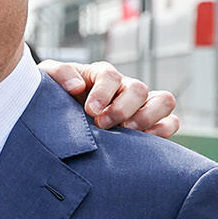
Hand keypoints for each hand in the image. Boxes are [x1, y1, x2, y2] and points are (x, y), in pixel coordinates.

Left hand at [40, 59, 179, 137]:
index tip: (90, 111)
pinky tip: (141, 144)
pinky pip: (170, 122)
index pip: (110, 75)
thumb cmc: (54, 99)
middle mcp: (124, 88)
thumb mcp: (47, 81)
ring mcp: (140, 105)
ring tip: (127, 134)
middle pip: (139, 89)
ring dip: (148, 118)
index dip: (103, 93)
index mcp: (100, 76)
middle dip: (123, 109)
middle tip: (103, 125)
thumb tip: (77, 86)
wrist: (57, 122)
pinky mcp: (150, 124)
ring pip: (164, 101)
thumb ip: (58, 74)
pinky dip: (162, 132)